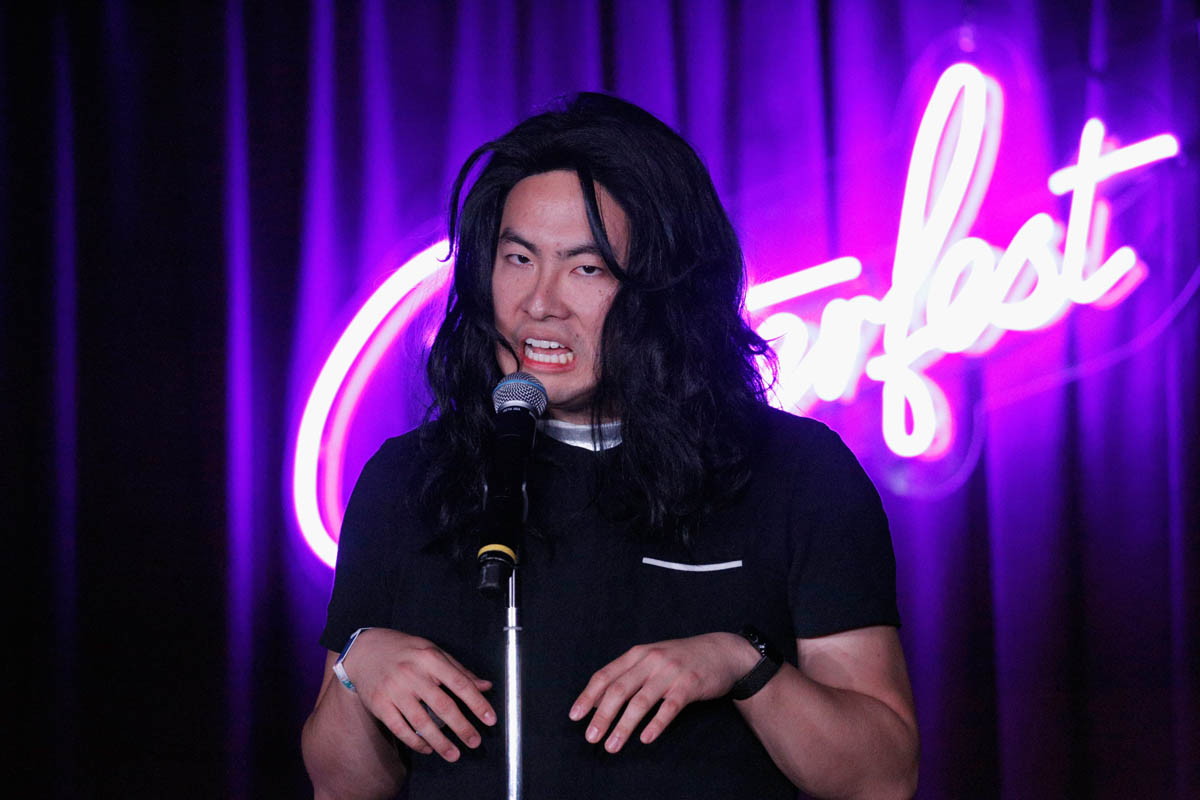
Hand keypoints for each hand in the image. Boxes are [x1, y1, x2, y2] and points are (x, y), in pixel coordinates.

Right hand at [343, 628, 495, 761]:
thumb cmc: (406, 651)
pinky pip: (400, 729)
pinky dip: (415, 742)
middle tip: (474, 742)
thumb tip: (486, 686)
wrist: (366, 651)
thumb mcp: (433, 652)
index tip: (490, 719)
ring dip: (440, 742)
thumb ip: (460, 671)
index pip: (460, 683)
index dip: (477, 703)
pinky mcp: (380, 705)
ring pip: (421, 722)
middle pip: (443, 706)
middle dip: (462, 727)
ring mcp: (395, 690)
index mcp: (430, 658)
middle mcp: (413, 674)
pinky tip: (428, 749)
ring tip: (454, 755)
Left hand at [568, 632, 758, 752]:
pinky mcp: (689, 685)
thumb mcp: (651, 660)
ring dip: (623, 726)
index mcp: (637, 654)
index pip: (605, 675)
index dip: (588, 696)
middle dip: (602, 716)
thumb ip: (627, 676)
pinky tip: (646, 738)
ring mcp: (670, 672)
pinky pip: (670, 707)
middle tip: (591, 737)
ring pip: (641, 702)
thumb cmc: (681, 660)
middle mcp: (651, 660)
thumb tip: (598, 701)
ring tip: (612, 746)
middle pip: (619, 690)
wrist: (721, 652)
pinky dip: (656, 724)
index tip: (575, 716)